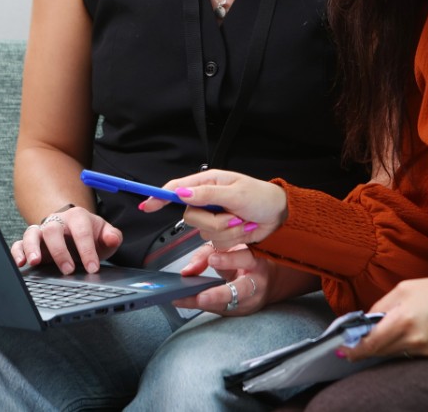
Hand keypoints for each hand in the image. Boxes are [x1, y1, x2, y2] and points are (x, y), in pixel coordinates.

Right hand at [10, 206, 121, 273]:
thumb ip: (112, 236)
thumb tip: (113, 238)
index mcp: (77, 217)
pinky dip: (17, 252)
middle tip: (68, 270)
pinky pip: (19, 243)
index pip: (81, 231)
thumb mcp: (105, 235)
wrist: (75, 233)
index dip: (87, 249)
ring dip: (32, 247)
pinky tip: (21, 263)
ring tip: (35, 261)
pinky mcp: (31, 242)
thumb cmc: (91, 236)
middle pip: (53, 230)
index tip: (93, 268)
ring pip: (32, 233)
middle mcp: (57, 221)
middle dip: (60, 251)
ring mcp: (41, 231)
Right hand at [140, 169, 287, 249]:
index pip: (176, 189)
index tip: (147, 205)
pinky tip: (244, 229)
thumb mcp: (236, 193)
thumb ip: (207, 194)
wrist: (280, 216)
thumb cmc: (261, 197)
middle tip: (233, 216)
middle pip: (191, 218)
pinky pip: (217, 244)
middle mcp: (207, 200)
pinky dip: (233, 239)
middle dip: (213, 222)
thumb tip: (182, 192)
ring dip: (228, 231)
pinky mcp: (221, 233)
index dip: (160, 197)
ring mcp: (214, 217)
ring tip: (243, 221)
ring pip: (204, 233)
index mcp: (208, 183)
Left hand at [170, 243, 271, 315]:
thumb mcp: (230, 249)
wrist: (271, 281)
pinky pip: (222, 310)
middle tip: (201, 297)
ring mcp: (251, 301)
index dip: (229, 260)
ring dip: (206, 304)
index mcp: (256, 261)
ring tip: (184, 300)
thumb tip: (188, 271)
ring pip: (229, 305)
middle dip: (220, 295)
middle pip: (241, 290)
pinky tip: (188, 303)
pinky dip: (205, 306)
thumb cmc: (246, 261)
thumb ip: (207, 254)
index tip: (212, 260)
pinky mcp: (242, 312)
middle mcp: (257, 283)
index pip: (245, 259)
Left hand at [344, 276, 427, 362]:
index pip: (371, 343)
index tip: (343, 350)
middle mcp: (414, 340)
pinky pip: (411, 354)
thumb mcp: (403, 289)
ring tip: (388, 330)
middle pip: (381, 352)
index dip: (355, 349)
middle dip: (367, 347)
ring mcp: (426, 350)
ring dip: (386, 346)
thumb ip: (381, 306)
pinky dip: (404, 346)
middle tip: (357, 340)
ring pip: (395, 354)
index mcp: (403, 320)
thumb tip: (366, 321)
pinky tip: (409, 332)